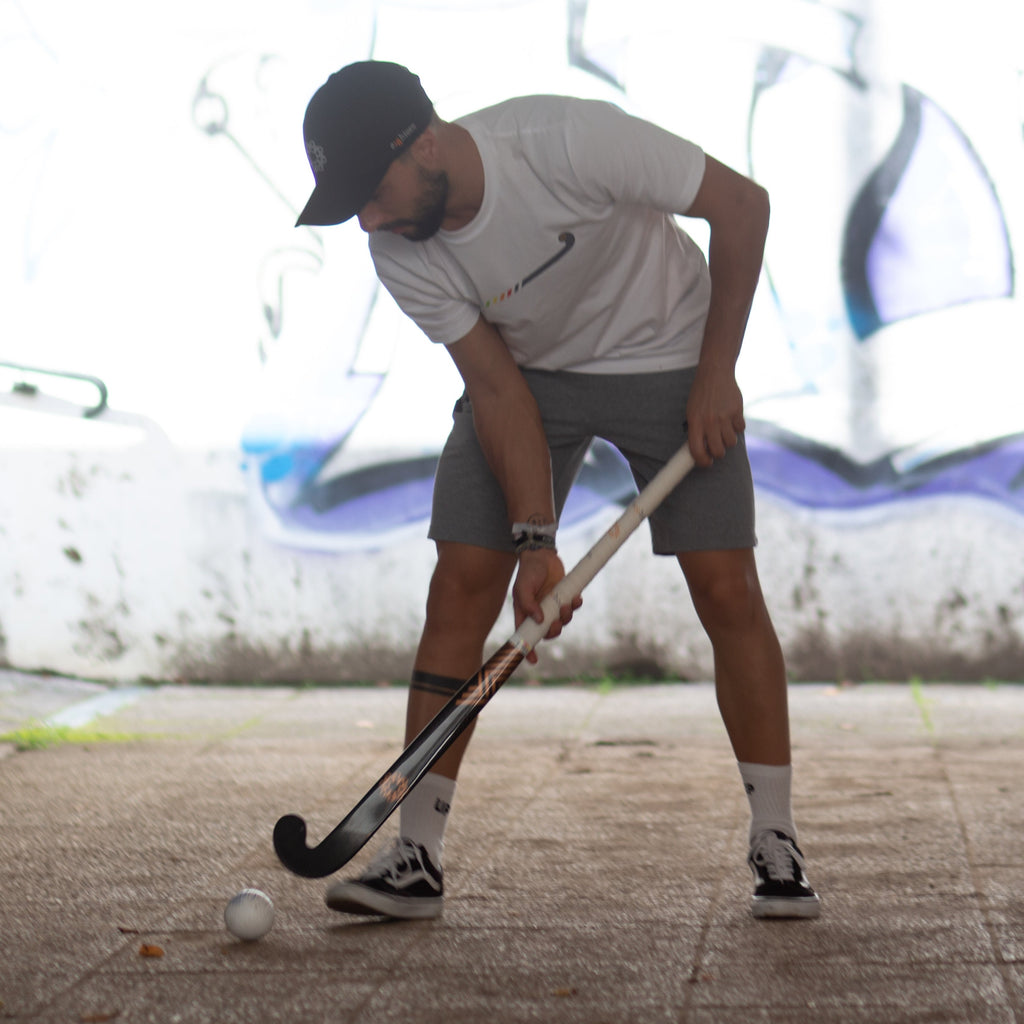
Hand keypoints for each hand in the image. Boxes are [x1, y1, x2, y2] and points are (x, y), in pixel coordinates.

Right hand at [512, 548, 581, 663]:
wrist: (542, 554)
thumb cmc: (529, 571)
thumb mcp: (523, 586)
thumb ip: (528, 603)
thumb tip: (538, 620)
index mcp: (525, 612)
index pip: (525, 635)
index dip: (528, 649)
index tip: (533, 660)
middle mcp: (539, 612)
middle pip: (547, 632)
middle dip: (554, 631)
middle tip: (557, 622)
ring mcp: (552, 606)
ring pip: (562, 621)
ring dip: (566, 617)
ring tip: (567, 604)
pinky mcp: (564, 598)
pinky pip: (572, 608)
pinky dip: (575, 606)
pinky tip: (576, 598)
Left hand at [685, 365, 744, 466]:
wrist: (715, 373)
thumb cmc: (701, 394)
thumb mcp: (692, 411)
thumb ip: (696, 429)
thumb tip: (701, 448)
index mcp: (695, 422)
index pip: (697, 450)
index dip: (702, 461)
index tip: (706, 462)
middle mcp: (710, 421)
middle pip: (718, 451)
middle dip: (718, 453)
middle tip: (717, 448)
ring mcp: (724, 417)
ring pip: (731, 442)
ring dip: (728, 440)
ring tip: (724, 430)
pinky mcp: (737, 411)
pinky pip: (740, 428)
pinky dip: (737, 426)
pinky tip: (731, 418)